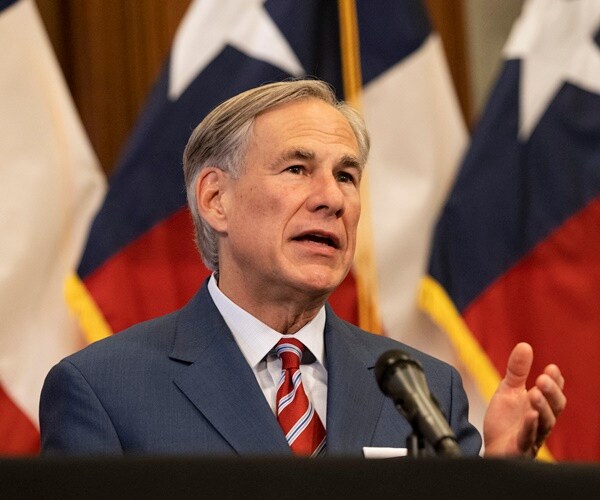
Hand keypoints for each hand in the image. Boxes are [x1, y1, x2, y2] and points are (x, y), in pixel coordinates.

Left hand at [483, 342, 565, 457]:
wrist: (492, 447)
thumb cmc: (505, 421)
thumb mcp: (508, 390)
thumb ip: (517, 371)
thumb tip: (525, 345)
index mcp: (540, 406)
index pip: (553, 394)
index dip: (555, 382)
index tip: (552, 368)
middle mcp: (541, 421)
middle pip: (555, 408)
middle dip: (551, 393)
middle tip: (543, 378)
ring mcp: (533, 436)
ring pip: (545, 424)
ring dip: (542, 407)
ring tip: (534, 392)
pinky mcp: (520, 448)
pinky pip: (528, 438)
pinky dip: (530, 427)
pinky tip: (530, 415)